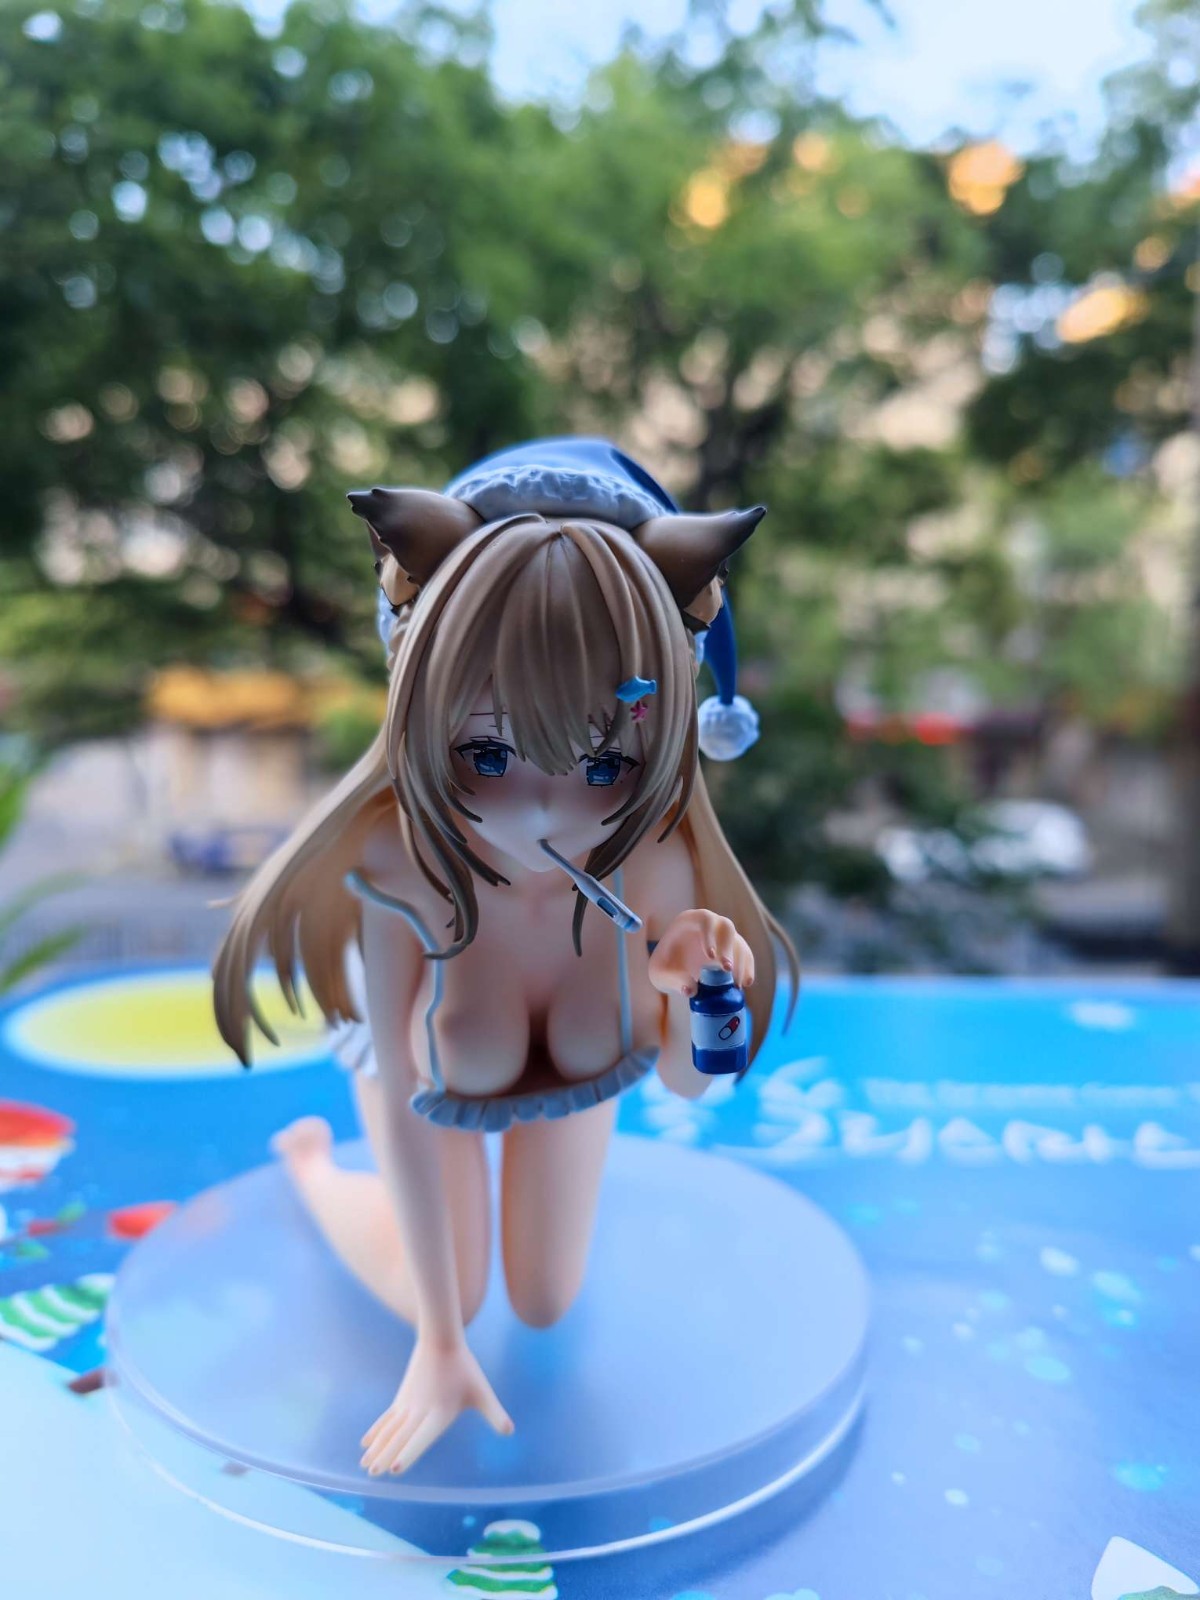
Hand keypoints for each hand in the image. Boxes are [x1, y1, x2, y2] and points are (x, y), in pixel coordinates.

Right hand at [360, 1336, 513, 1475]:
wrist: (441, 1340)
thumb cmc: (465, 1368)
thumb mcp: (482, 1392)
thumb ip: (495, 1414)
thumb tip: (510, 1431)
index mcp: (439, 1414)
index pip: (422, 1437)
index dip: (409, 1453)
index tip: (395, 1468)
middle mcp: (420, 1412)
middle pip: (401, 1438)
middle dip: (386, 1456)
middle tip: (373, 1473)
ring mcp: (408, 1405)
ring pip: (390, 1430)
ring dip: (378, 1448)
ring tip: (365, 1466)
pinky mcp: (401, 1399)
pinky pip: (386, 1419)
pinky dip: (376, 1432)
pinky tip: (365, 1444)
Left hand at [648, 908, 753, 996]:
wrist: (674, 971)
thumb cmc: (665, 966)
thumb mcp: (660, 974)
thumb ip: (672, 980)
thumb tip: (691, 989)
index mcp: (690, 921)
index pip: (704, 919)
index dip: (709, 934)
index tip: (710, 957)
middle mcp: (710, 925)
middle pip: (726, 927)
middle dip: (728, 947)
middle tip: (727, 969)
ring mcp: (723, 936)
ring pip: (738, 942)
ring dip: (740, 961)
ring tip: (736, 984)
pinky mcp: (733, 949)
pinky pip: (745, 955)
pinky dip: (747, 968)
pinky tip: (746, 983)